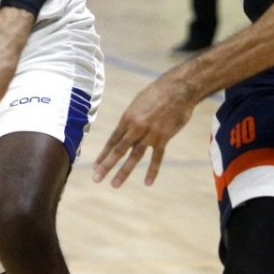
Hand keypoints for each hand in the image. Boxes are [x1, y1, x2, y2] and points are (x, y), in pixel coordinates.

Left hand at [92, 71, 196, 187]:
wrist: (179, 89)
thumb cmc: (157, 93)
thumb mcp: (138, 103)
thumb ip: (132, 120)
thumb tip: (126, 133)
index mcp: (127, 118)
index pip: (112, 140)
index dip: (103, 154)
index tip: (95, 166)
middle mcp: (136, 127)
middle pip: (119, 150)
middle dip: (107, 165)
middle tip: (96, 179)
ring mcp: (150, 133)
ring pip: (134, 156)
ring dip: (124, 171)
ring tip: (114, 184)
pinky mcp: (164, 137)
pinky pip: (157, 157)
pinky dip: (152, 171)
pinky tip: (147, 183)